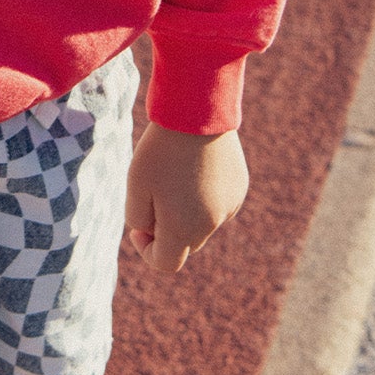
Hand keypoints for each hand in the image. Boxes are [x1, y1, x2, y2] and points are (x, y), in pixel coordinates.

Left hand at [123, 122, 248, 275]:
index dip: (147, 250)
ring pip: (201, 224)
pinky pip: (217, 205)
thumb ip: (139, 218)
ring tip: (174, 175)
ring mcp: (230, 206)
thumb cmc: (160, 149)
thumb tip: (151, 230)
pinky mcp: (239, 188)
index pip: (166, 263)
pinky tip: (194, 167)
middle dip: (167, 229)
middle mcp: (212, 224)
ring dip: (185, 212)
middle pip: (185, 243)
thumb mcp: (135, 185)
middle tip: (153, 194)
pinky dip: (203, 197)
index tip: (138, 226)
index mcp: (184, 229)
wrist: (197, 112)